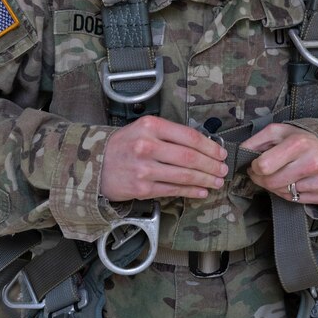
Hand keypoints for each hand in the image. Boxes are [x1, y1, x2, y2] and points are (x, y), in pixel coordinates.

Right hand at [100, 116, 227, 201]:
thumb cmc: (123, 145)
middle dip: (211, 165)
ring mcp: (144, 168)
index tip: (221, 153)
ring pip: (184, 175)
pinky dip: (191, 191)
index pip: (189, 136)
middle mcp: (147, 145)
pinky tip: (201, 191)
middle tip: (223, 170)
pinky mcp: (142, 188)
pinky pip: (173, 190)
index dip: (210, 146)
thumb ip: (169, 134)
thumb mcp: (143, 129)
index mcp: (151, 126)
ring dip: (205, 180)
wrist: (94, 164)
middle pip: (190, 157)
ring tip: (216, 182)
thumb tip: (202, 145)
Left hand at [242, 124, 317, 204]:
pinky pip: (296, 201)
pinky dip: (289, 193)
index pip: (264, 166)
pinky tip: (293, 182)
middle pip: (272, 183)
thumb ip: (256, 141)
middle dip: (261, 179)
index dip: (254, 167)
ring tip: (280, 174)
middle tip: (261, 173)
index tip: (256, 164)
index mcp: (298, 144)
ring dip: (275, 187)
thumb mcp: (277, 132)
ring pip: (283, 194)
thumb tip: (240, 153)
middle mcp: (312, 162)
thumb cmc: (300, 139)